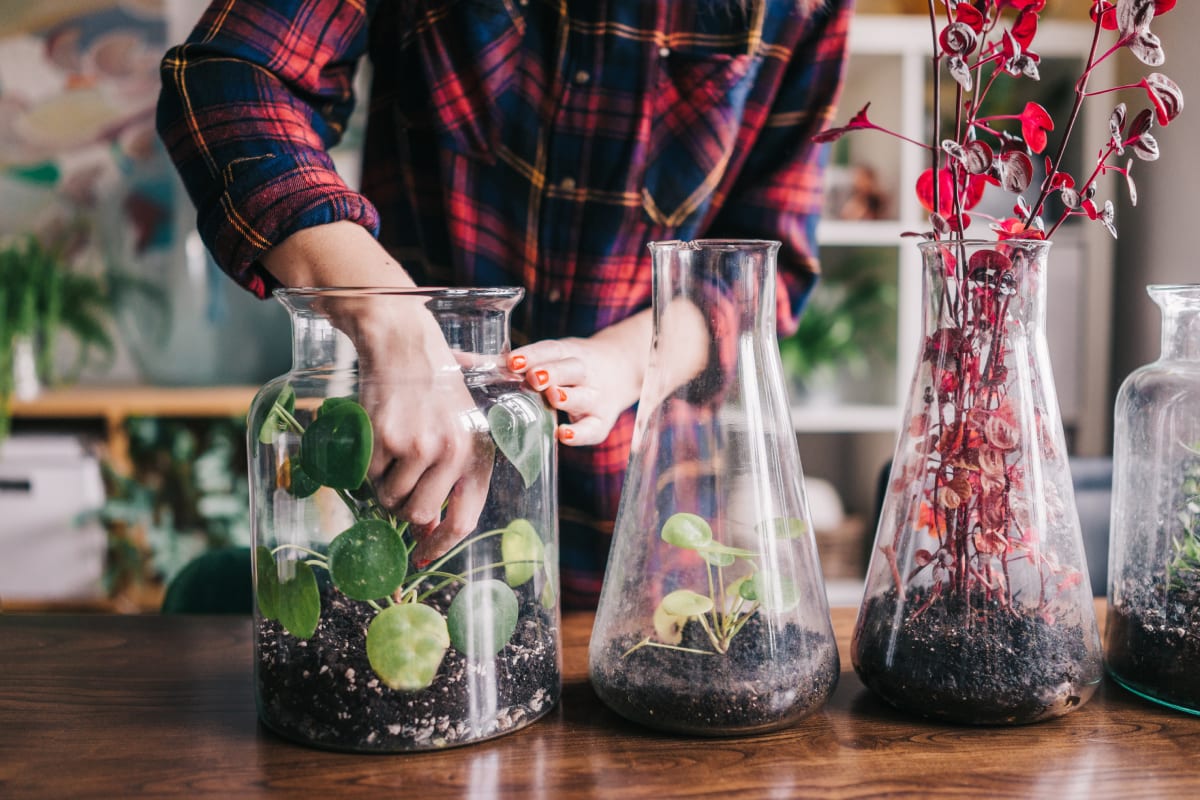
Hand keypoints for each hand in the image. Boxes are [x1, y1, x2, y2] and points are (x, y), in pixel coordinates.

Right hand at [330, 297, 493, 564]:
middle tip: (397, 484)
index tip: (422, 557)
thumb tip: (428, 529)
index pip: (463, 520)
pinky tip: (379, 435)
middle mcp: (453, 453)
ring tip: (391, 450)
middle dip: (402, 509)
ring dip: (383, 485)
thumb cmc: (433, 390)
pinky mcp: (387, 438)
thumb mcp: (456, 432)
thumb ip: (450, 480)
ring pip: (390, 498)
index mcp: (477, 453)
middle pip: (418, 515)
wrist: (405, 346)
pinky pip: (368, 477)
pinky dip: (367, 465)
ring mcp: (419, 446)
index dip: (440, 545)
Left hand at [507, 303, 710, 446]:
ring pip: (585, 396)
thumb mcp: (548, 356)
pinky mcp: (602, 421)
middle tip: (535, 378)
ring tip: (554, 397)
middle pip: (572, 369)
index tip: (513, 361)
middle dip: (554, 372)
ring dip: (570, 397)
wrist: (620, 370)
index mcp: (567, 354)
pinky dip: (581, 433)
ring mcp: (595, 397)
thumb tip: (463, 360)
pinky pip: (594, 429)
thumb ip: (509, 363)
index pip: (550, 350)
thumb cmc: (568, 366)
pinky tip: (564, 435)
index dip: (532, 355)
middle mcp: (584, 374)